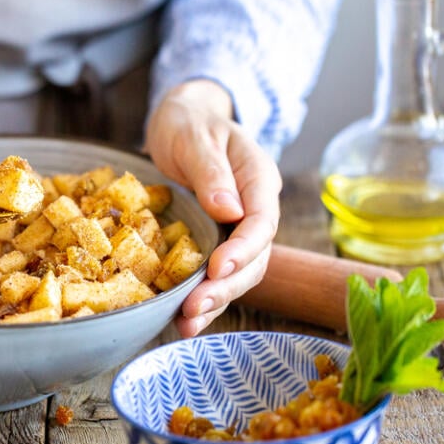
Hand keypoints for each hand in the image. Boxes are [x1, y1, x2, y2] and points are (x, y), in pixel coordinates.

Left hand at [145, 79, 280, 336]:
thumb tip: (229, 210)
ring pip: (238, 274)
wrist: (182, 120)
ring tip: (187, 323)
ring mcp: (236, 229)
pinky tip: (183, 320)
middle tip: (194, 307)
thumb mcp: (195, 137)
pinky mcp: (217, 242)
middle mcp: (254, 209)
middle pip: (253, 258)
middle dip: (226, 287)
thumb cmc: (189, 123)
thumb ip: (211, 172)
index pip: (261, 223)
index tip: (218, 269)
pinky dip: (203, 299)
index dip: (243, 250)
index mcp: (258, 180)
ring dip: (215, 301)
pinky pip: (216, 276)